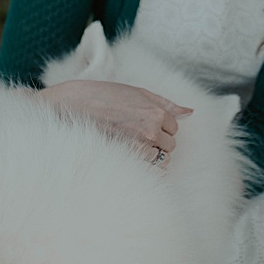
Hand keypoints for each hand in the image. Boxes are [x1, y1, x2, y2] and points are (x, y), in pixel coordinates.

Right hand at [40, 78, 194, 162]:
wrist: (74, 106)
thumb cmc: (105, 96)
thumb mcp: (138, 92)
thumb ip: (166, 104)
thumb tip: (189, 112)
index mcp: (156, 112)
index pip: (174, 126)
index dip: (161, 125)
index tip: (144, 122)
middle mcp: (151, 131)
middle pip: (170, 144)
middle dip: (159, 141)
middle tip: (138, 134)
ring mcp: (139, 148)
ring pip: (161, 159)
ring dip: (152, 154)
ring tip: (133, 145)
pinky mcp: (126, 159)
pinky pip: (149, 171)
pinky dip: (145, 166)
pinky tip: (133, 158)